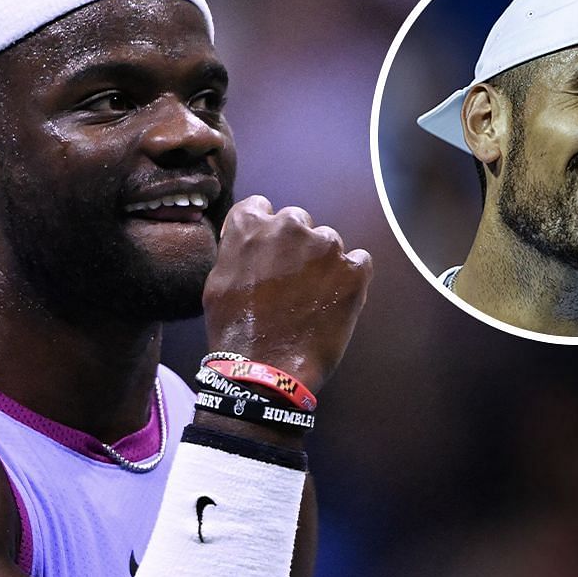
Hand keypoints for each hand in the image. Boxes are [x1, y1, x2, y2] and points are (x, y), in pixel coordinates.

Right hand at [203, 196, 372, 390]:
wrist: (265, 369)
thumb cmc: (235, 330)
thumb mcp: (217, 280)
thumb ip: (237, 250)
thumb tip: (250, 241)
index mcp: (251, 225)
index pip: (262, 207)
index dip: (266, 231)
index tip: (269, 253)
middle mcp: (289, 226)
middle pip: (298, 223)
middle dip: (296, 247)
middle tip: (291, 282)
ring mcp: (325, 246)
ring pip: (329, 242)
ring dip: (323, 262)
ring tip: (312, 298)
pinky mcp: (353, 271)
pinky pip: (360, 261)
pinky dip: (352, 277)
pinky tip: (336, 300)